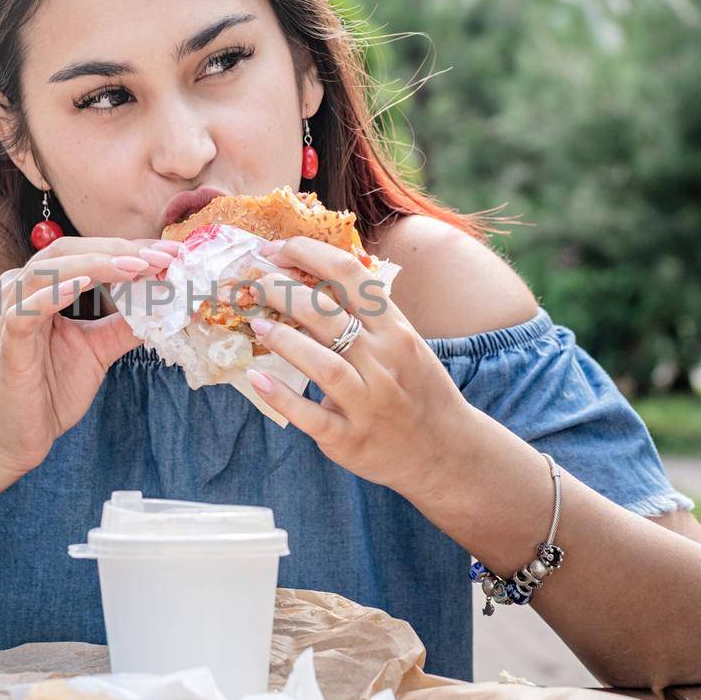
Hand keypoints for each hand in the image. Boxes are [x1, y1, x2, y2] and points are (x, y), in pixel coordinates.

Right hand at [0, 234, 180, 478]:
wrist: (11, 438)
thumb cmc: (47, 392)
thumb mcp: (97, 351)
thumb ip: (124, 325)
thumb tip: (164, 305)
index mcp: (39, 289)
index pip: (84, 253)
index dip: (127, 249)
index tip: (170, 252)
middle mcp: (18, 292)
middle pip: (67, 252)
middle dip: (117, 250)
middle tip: (161, 255)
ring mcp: (8, 316)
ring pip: (47, 272)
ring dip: (94, 264)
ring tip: (135, 266)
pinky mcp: (6, 345)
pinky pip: (26, 312)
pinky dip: (55, 294)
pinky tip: (84, 285)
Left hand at [240, 236, 472, 497]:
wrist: (446, 451)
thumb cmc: (416, 389)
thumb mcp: (403, 341)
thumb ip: (368, 312)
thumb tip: (315, 273)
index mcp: (395, 330)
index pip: (350, 275)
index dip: (307, 254)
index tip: (274, 248)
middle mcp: (384, 362)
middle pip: (328, 314)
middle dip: (283, 291)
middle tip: (254, 282)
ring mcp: (368, 403)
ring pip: (323, 364)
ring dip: (283, 340)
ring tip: (257, 324)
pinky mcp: (350, 439)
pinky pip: (311, 416)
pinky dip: (281, 397)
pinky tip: (256, 378)